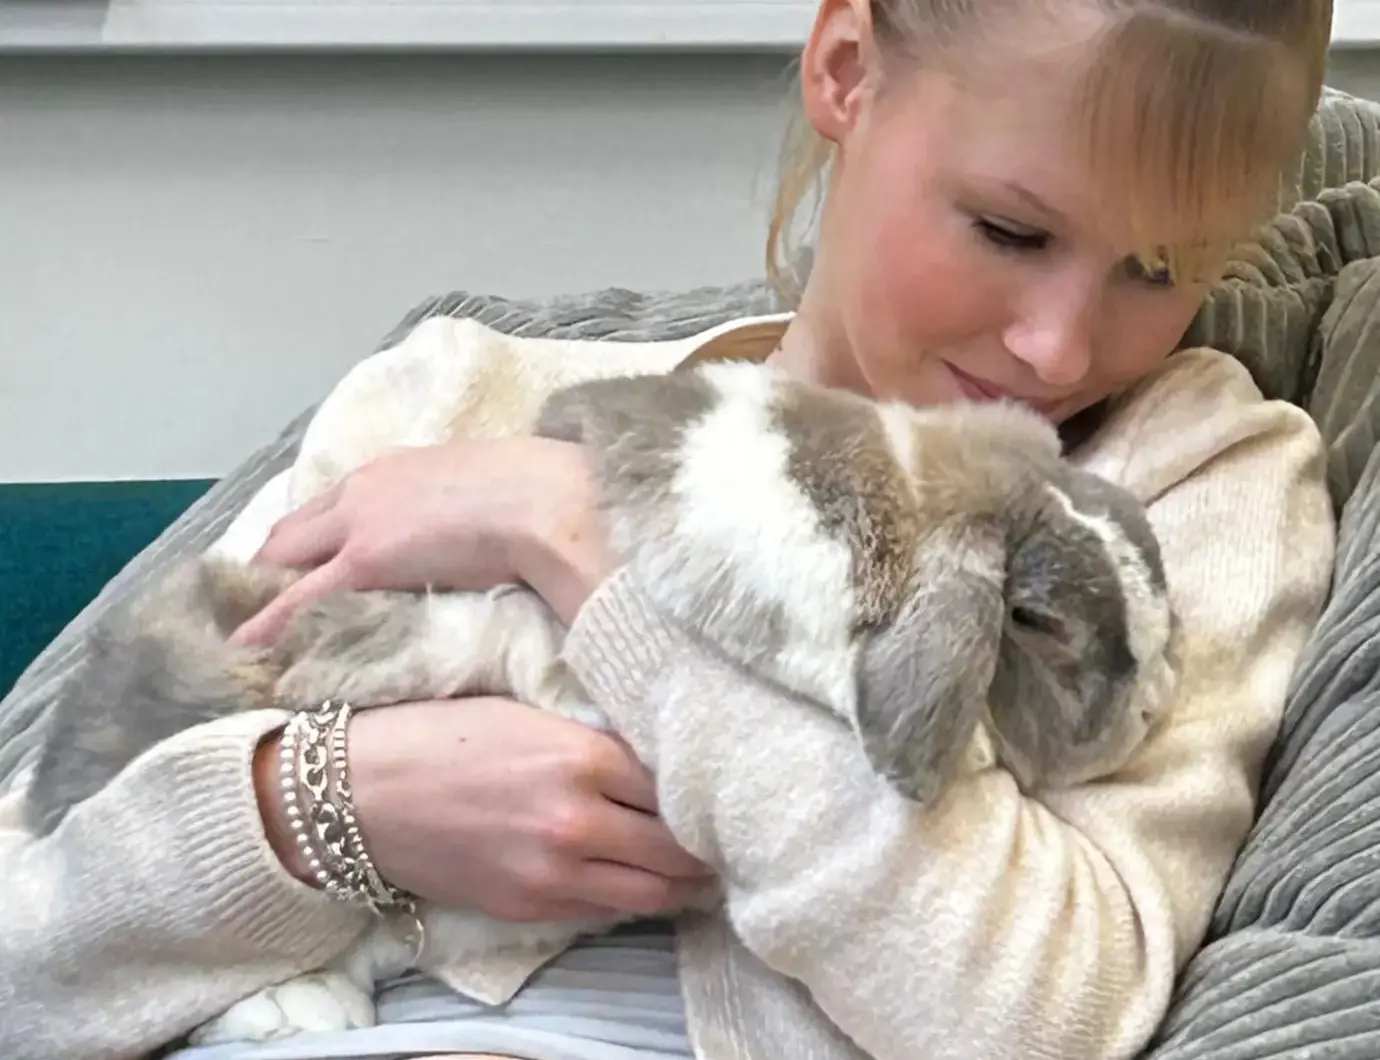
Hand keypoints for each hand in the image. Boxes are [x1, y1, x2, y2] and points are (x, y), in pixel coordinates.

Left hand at [233, 437, 612, 644]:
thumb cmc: (534, 493)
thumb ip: (458, 508)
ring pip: (289, 558)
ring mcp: (359, 523)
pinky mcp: (363, 561)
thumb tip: (468, 533)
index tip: (307, 559)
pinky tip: (246, 644)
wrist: (541, 499)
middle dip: (276, 563)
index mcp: (395, 469)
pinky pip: (300, 597)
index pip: (334, 503)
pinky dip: (268, 620)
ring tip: (247, 624)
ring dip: (267, 589)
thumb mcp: (482, 490)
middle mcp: (363, 489)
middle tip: (261, 599)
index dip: (313, 534)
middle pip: (297, 529)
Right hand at [256, 696, 713, 919]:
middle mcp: (578, 823)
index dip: (704, 792)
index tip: (722, 790)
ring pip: (652, 894)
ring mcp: (553, 874)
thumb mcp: (527, 714)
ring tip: (699, 870)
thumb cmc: (440, 735)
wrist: (359, 794)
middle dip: (706, 847)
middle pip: (677, 849)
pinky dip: (631, 901)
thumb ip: (594, 742)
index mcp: (582, 758)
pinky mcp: (529, 908)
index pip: (676, 787)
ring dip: (681, 884)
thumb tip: (654, 762)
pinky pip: (604, 913)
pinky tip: (643, 885)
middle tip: (726, 837)